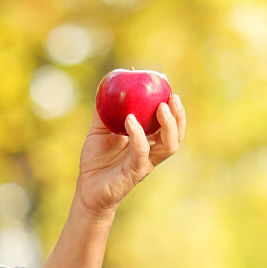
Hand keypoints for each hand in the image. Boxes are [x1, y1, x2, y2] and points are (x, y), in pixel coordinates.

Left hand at [76, 93, 185, 216]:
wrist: (87, 188)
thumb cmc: (96, 159)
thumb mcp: (99, 129)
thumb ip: (105, 110)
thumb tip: (107, 85)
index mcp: (148, 141)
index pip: (166, 121)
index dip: (169, 102)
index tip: (163, 79)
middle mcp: (152, 152)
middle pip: (176, 134)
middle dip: (179, 114)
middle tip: (172, 96)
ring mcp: (146, 162)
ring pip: (169, 145)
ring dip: (169, 125)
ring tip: (162, 107)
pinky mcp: (135, 172)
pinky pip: (141, 151)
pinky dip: (138, 134)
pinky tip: (130, 119)